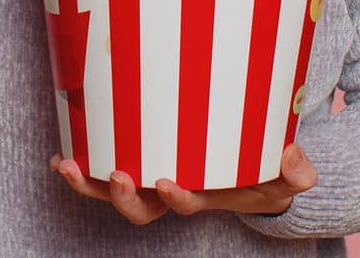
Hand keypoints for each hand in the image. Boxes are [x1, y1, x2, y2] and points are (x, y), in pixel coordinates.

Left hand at [50, 143, 316, 224]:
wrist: (243, 170)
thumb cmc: (262, 173)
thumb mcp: (286, 177)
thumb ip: (296, 171)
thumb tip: (293, 155)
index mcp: (202, 196)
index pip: (184, 204)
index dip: (175, 198)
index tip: (165, 181)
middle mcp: (169, 192)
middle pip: (139, 209)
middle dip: (123, 198)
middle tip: (117, 176)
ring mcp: (148, 179)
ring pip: (112, 192)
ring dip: (87, 183)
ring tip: (68, 166)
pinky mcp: (135, 158)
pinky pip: (102, 168)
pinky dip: (81, 164)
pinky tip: (63, 152)